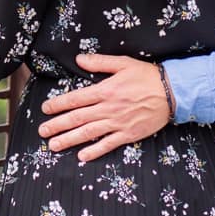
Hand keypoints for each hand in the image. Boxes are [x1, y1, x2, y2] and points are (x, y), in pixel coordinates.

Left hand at [38, 54, 170, 161]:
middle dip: (58, 125)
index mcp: (105, 90)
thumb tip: (78, 59)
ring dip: (70, 140)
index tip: (45, 109)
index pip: (76, 98)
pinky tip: (82, 156)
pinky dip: (95, 151)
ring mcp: (118, 123)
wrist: (172, 93)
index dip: (58, 104)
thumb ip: (99, 62)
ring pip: (89, 133)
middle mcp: (108, 108)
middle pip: (78, 118)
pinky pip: (108, 144)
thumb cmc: (146, 76)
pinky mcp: (128, 134)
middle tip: (42, 131)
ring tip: (54, 146)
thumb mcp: (122, 63)